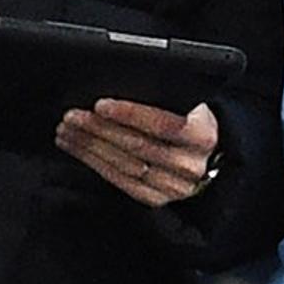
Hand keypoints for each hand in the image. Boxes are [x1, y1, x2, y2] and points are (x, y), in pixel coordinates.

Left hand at [56, 100, 219, 207]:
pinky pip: (122, 183)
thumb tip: (125, 84)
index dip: (130, 114)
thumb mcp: (194, 105)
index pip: (164, 124)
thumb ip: (170, 97)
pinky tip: (81, 152)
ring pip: (126, 165)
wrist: (215, 158)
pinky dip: (97, 165)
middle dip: (100, 130)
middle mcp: (190, 164)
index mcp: (203, 135)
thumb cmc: (196, 123)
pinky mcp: (157, 198)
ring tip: (69, 132)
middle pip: (139, 146)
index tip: (100, 105)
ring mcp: (174, 186)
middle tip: (73, 117)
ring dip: (91, 148)